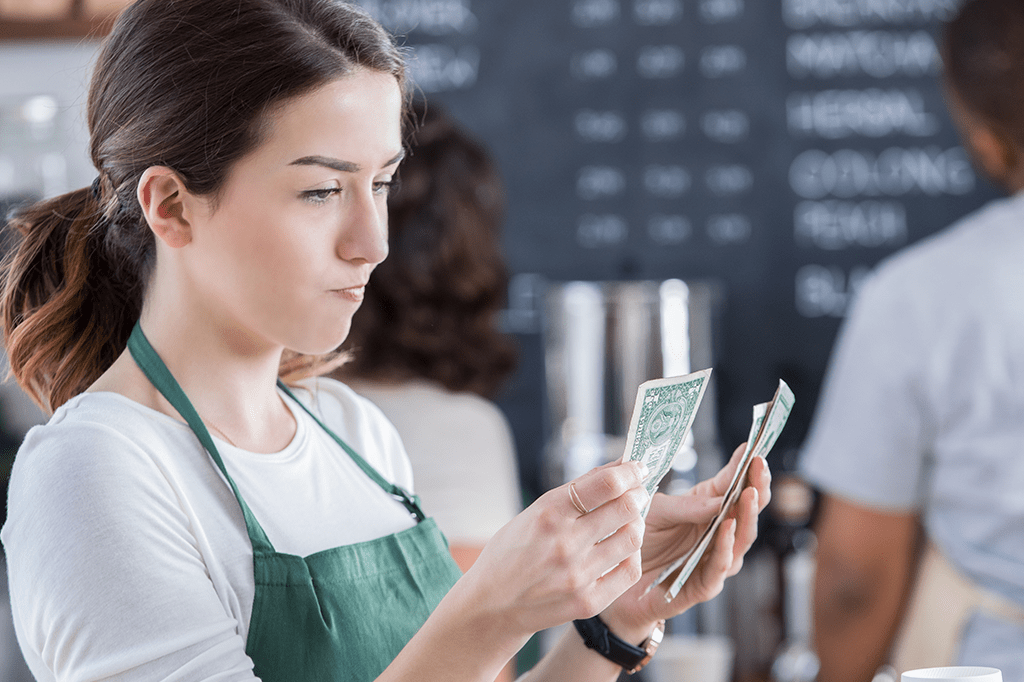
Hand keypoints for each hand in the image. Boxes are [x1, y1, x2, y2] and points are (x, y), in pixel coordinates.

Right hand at [458, 460, 649, 639]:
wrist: (492, 604)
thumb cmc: (513, 551)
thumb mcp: (535, 511)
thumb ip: (577, 491)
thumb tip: (618, 467)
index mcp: (548, 513)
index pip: (606, 484)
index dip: (629, 471)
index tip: (636, 468)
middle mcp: (565, 543)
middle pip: (626, 508)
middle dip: (638, 494)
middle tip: (637, 493)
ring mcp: (578, 575)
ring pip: (633, 538)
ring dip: (636, 523)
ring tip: (628, 522)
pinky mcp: (588, 602)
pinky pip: (629, 570)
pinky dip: (631, 554)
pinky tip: (622, 550)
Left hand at [598, 443, 771, 641]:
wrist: (615, 576)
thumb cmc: (636, 538)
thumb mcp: (656, 511)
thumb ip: (685, 505)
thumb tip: (721, 496)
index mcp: (707, 510)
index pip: (734, 487)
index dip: (747, 469)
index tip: (754, 449)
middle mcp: (717, 534)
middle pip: (747, 511)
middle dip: (757, 488)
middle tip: (760, 465)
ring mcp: (713, 559)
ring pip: (741, 540)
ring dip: (747, 517)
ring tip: (749, 494)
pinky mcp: (702, 584)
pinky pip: (719, 567)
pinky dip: (725, 548)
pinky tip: (727, 528)